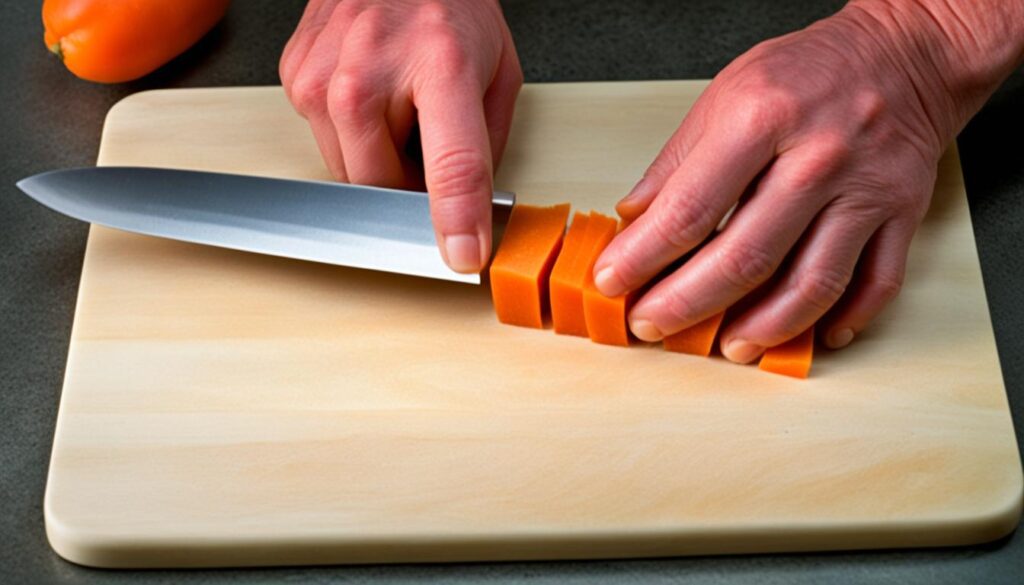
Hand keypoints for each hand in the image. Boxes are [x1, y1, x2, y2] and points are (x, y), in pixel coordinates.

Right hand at [279, 0, 521, 272]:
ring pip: (348, 172)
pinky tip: (368, 96)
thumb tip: (472, 211)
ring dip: (376, 160)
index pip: (449, 163)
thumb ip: (485, 147)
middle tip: (426, 148)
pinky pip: (325, 142)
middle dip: (407, 186)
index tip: (462, 254)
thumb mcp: (498, 70)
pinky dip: (350, 134)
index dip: (456, 218)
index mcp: (440, 65)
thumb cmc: (448, 4)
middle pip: (381, 184)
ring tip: (398, 107)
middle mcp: (371, 70)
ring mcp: (323, 75)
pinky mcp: (295, 79)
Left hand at [591, 0, 1021, 361]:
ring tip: (728, 347)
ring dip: (763, 329)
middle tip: (653, 324)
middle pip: (745, 258)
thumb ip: (675, 163)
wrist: (903, 52)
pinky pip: (876, 284)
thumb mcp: (724, 94)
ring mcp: (865, 191)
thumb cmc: (809, 71)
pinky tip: (809, 336)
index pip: (690, 208)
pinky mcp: (902, 214)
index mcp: (763, 118)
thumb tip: (634, 220)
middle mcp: (818, 158)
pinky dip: (843, 320)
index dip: (643, 256)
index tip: (612, 281)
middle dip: (687, 304)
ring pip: (811, 284)